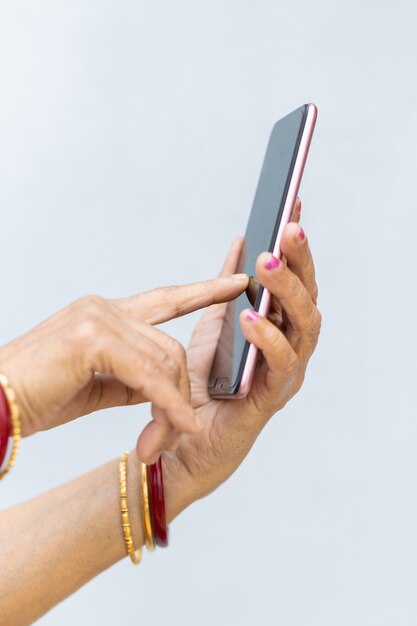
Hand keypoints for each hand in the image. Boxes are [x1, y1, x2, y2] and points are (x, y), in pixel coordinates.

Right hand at [0, 275, 247, 459]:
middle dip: (181, 393)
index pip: (166, 299)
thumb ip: (134, 378)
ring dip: (172, 408)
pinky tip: (177, 427)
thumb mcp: (98, 385)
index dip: (203, 291)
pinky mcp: (92, 338)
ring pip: (164, 362)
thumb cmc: (39, 395)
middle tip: (180, 431)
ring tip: (164, 441)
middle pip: (170, 348)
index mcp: (106, 314)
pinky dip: (166, 405)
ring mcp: (98, 318)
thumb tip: (166, 388)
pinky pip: (148, 376)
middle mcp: (104, 308)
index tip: (236, 283)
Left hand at [162, 200, 320, 511]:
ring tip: (267, 264)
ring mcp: (285, 374)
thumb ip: (228, 286)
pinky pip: (279, 367)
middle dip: (300, 260)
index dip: (297, 244)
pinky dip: (268, 339)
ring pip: (303, 327)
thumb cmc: (204, 383)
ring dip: (288, 293)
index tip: (294, 204)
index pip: (296, 279)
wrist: (184, 437)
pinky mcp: (270, 399)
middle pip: (308, 297)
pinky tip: (250, 316)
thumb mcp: (215, 323)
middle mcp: (290, 348)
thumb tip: (241, 240)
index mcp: (279, 328)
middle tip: (288, 227)